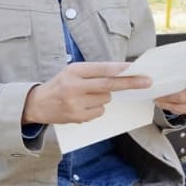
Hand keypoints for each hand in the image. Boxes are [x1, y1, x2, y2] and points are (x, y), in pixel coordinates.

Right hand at [23, 62, 151, 124]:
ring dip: (104, 96)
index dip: (121, 69)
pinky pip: (99, 111)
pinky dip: (97, 107)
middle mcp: (74, 87)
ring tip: (87, 95)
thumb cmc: (60, 84)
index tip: (136, 68)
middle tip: (147, 81)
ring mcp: (76, 104)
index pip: (102, 69)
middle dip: (130, 83)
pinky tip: (83, 105)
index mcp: (74, 71)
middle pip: (109, 85)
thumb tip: (122, 72)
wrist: (38, 104)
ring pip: (105, 99)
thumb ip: (94, 71)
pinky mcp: (78, 117)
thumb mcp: (72, 71)